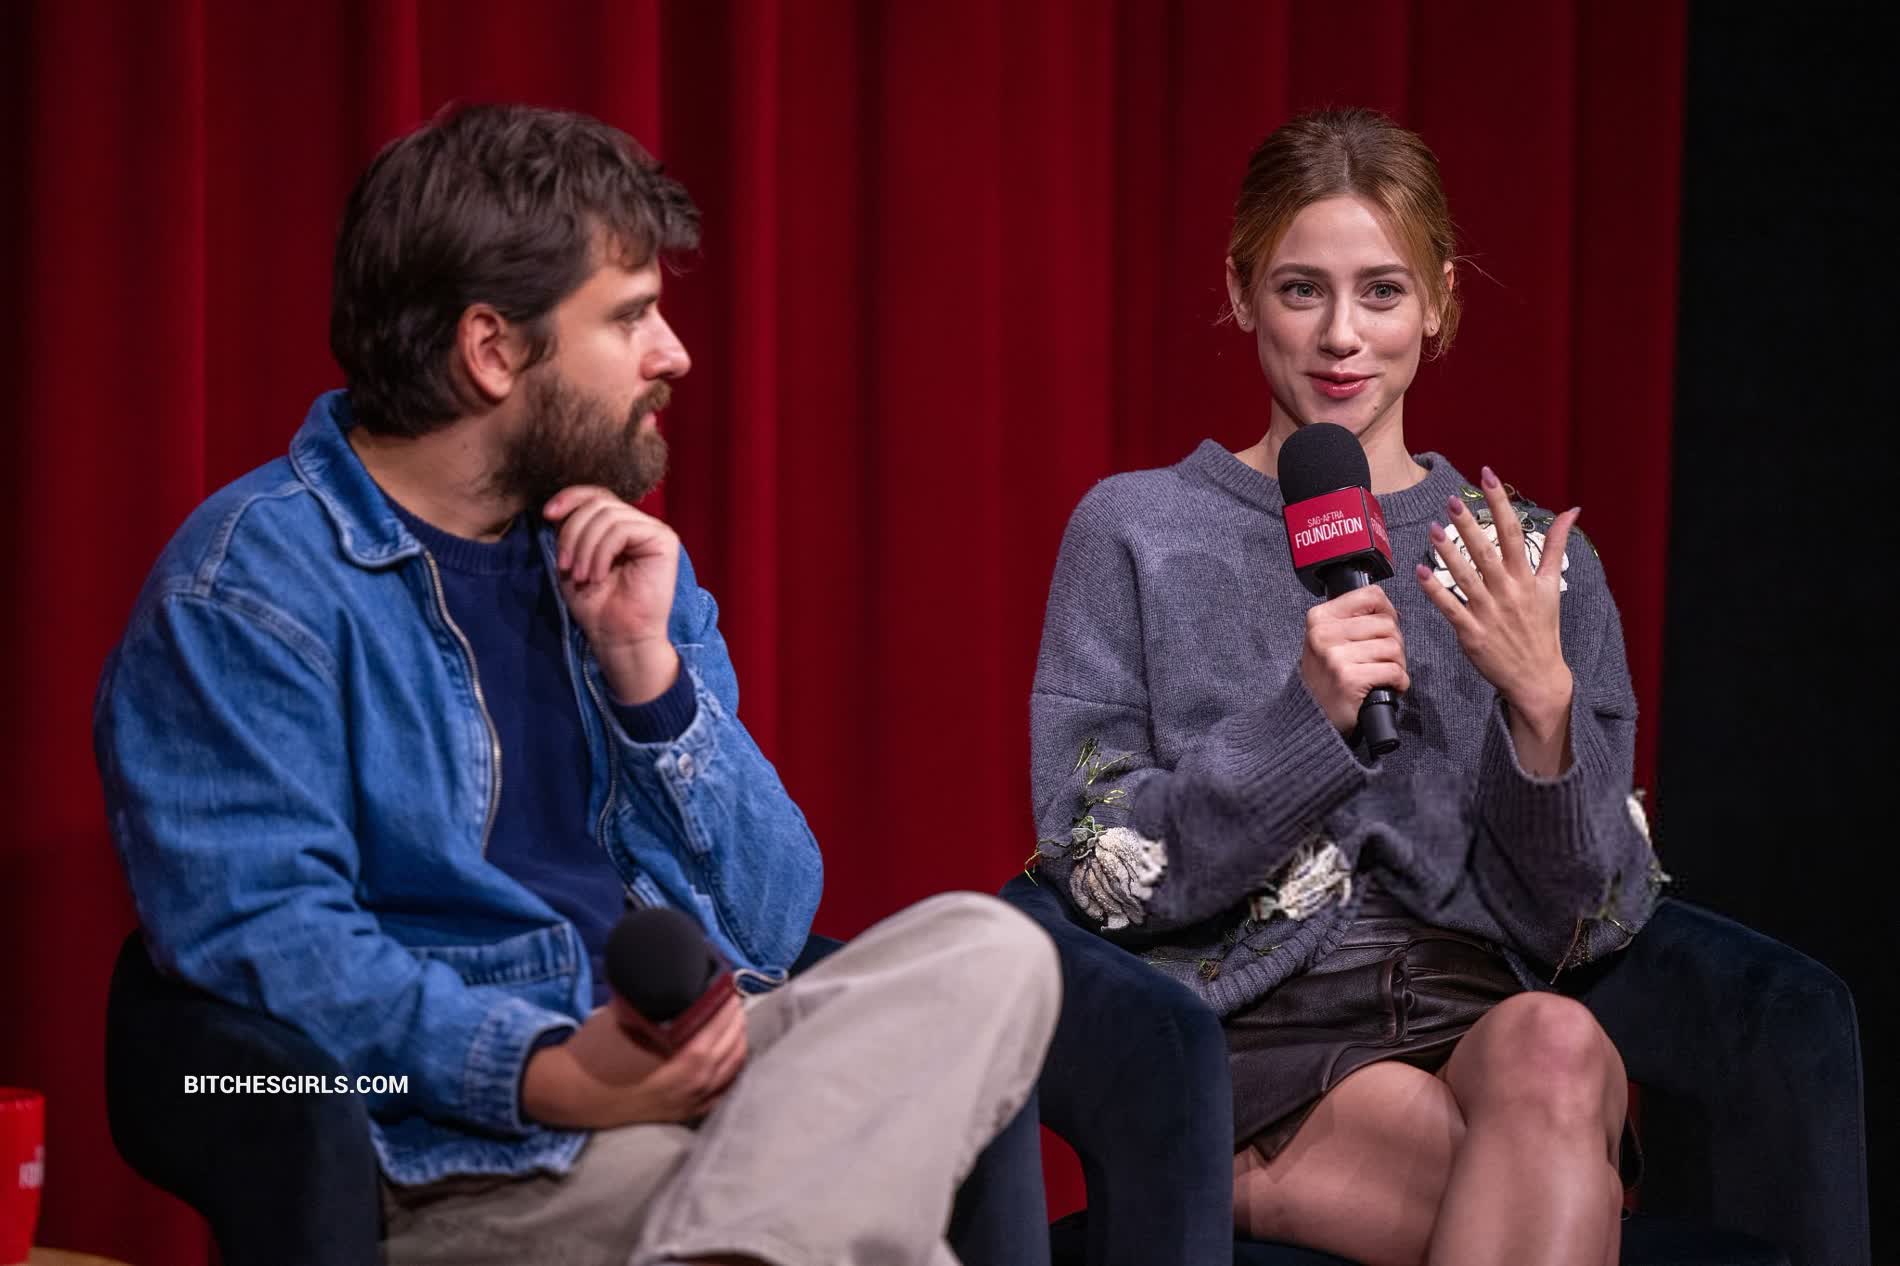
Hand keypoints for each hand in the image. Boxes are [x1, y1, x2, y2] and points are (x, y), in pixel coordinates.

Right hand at [521, 991, 747, 1128]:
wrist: (570, 1094)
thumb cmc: (596, 1050)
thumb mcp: (626, 1015)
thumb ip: (658, 1000)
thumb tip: (678, 977)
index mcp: (681, 1063)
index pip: (719, 1029)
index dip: (726, 1005)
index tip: (729, 985)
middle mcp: (692, 1087)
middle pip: (731, 1048)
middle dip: (735, 1020)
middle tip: (732, 997)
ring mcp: (689, 1104)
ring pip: (732, 1070)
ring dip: (737, 1041)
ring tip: (733, 1018)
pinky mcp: (683, 1114)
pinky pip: (722, 1092)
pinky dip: (732, 1070)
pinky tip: (731, 1053)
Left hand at [544, 485, 680, 703]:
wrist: (617, 637)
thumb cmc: (596, 605)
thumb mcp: (573, 559)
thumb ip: (571, 530)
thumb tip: (557, 507)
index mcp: (618, 526)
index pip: (595, 495)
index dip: (569, 498)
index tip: (547, 516)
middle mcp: (639, 524)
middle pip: (598, 504)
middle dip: (573, 533)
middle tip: (566, 567)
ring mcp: (654, 530)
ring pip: (607, 515)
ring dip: (585, 547)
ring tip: (581, 576)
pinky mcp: (664, 540)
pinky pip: (622, 529)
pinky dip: (602, 553)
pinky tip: (598, 576)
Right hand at [1300, 584, 1410, 736]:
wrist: (1314, 715)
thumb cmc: (1327, 676)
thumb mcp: (1328, 639)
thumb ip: (1352, 619)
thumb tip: (1389, 609)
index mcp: (1320, 618)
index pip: (1371, 595)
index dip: (1387, 611)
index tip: (1382, 629)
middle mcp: (1324, 634)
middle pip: (1387, 624)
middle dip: (1394, 643)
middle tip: (1382, 660)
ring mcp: (1335, 657)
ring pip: (1393, 647)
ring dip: (1397, 665)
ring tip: (1382, 674)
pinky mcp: (1349, 679)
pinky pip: (1394, 671)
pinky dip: (1399, 682)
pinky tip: (1387, 687)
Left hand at [1413, 467, 1578, 765]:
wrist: (1537, 677)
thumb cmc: (1542, 628)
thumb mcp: (1552, 586)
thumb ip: (1555, 546)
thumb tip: (1571, 510)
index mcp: (1526, 578)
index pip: (1512, 532)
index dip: (1499, 503)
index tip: (1488, 476)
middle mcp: (1508, 592)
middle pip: (1486, 551)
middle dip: (1469, 524)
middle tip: (1451, 500)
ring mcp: (1489, 613)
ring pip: (1465, 577)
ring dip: (1448, 553)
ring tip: (1432, 529)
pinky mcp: (1472, 634)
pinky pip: (1450, 608)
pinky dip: (1435, 591)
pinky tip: (1420, 571)